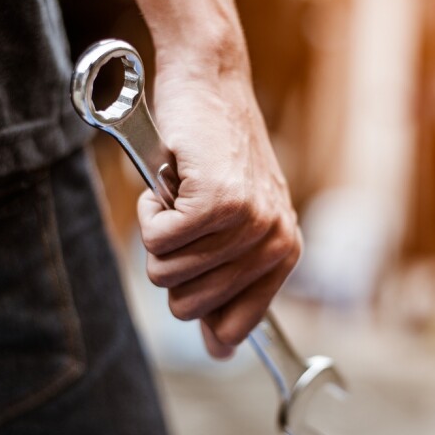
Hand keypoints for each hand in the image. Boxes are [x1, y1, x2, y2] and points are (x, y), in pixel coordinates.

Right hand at [136, 59, 301, 358]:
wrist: (212, 83)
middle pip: (187, 307)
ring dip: (159, 233)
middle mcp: (274, 242)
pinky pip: (157, 241)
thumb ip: (227, 285)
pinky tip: (172, 181)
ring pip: (167, 274)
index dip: (201, 315)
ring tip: (182, 194)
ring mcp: (249, 222)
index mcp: (284, 254)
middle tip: (186, 219)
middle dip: (171, 264)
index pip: (235, 329)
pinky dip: (149, 210)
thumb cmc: (216, 154)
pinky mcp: (219, 202)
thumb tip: (218, 351)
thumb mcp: (231, 224)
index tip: (191, 283)